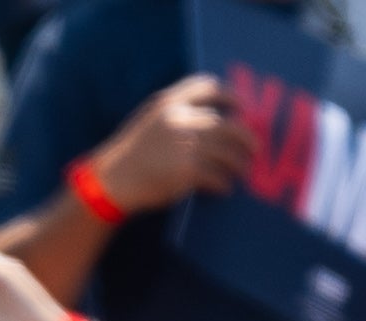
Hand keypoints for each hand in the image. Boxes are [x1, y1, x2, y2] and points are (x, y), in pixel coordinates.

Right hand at [88, 73, 253, 212]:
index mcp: (168, 102)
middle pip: (227, 124)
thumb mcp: (148, 120)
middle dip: (246, 137)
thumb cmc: (130, 153)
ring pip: (227, 152)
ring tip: (241, 171)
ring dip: (239, 163)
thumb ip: (175, 112)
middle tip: (255, 148)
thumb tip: (213, 117)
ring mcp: (183, 145)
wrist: (110, 182)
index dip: (231, 96)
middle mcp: (178, 119)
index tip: (242, 109)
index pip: (208, 87)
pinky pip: (216, 176)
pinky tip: (224, 188)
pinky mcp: (185, 171)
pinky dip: (223, 184)